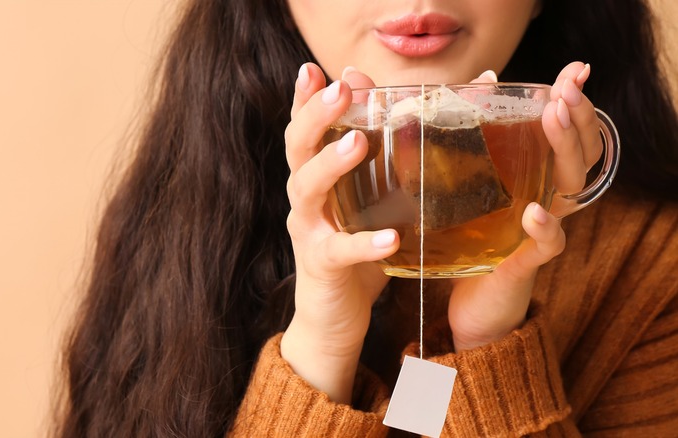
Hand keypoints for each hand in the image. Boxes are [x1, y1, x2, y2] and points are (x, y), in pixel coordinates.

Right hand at [280, 63, 398, 403]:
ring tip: (358, 144)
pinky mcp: (322, 267)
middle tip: (338, 89)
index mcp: (315, 179)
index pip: (304, 131)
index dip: (304, 99)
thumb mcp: (369, 205)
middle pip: (297, 149)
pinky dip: (362, 244)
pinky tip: (389, 238)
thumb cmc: (356, 252)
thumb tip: (416, 115)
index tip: (311, 69)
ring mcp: (309, 232)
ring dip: (330, 164)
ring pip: (307, 191)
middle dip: (315, 116)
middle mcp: (305, 200)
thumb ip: (386, 165)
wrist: (333, 316)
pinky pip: (339, 252)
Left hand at [448, 63, 601, 350]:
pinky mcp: (525, 262)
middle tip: (565, 87)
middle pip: (578, 152)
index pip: (565, 133)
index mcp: (533, 178)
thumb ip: (455, 139)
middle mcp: (545, 199)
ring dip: (564, 149)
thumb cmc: (467, 238)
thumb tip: (462, 86)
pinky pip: (548, 244)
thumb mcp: (460, 185)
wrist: (467, 303)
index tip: (575, 69)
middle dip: (575, 115)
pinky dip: (545, 228)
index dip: (574, 100)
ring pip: (570, 187)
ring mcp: (539, 230)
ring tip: (554, 117)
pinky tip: (535, 212)